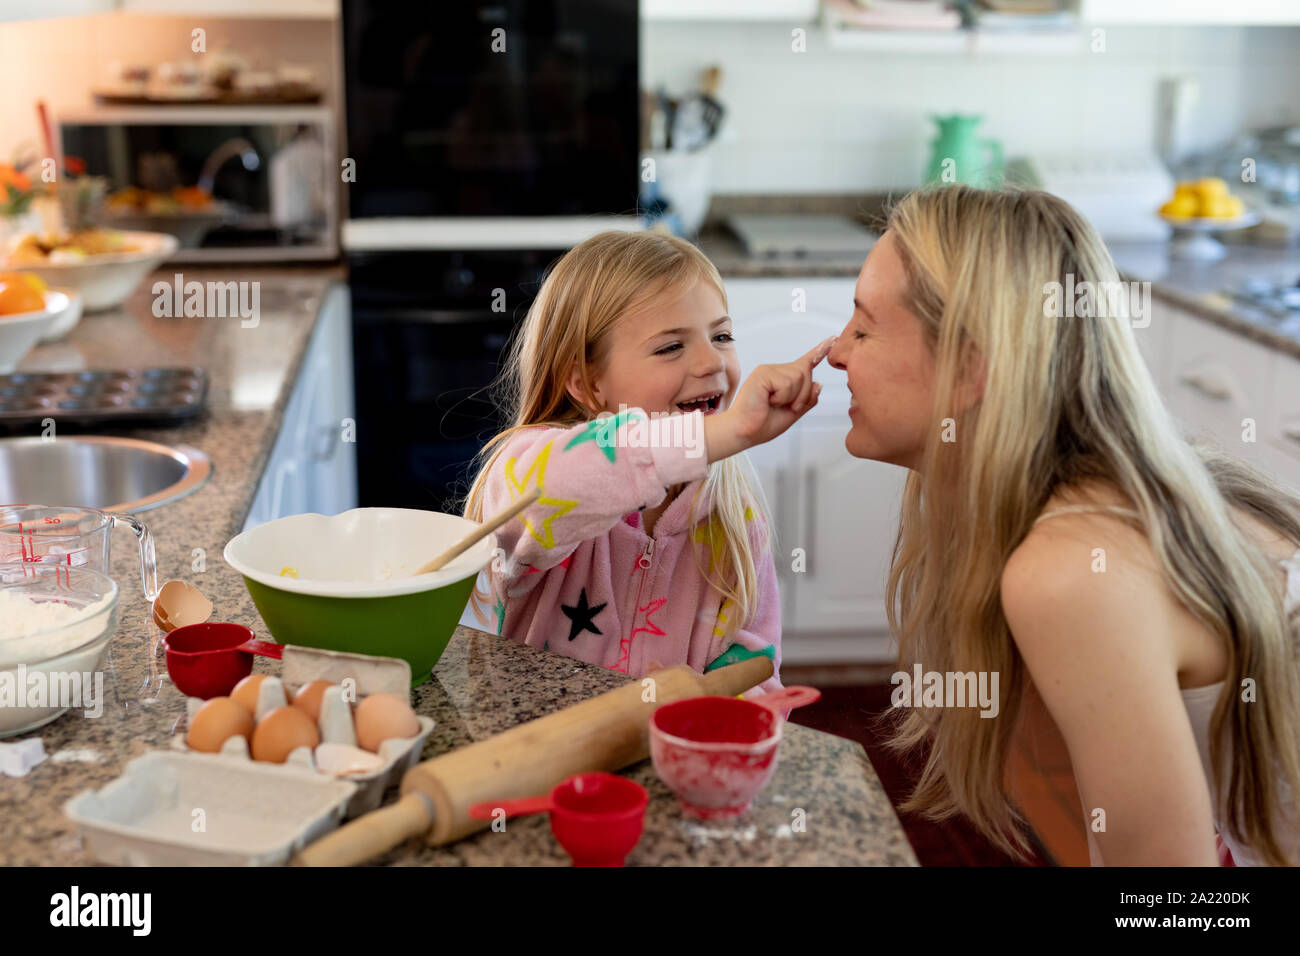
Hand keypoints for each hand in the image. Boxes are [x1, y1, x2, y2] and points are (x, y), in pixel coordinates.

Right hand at [704, 336, 833, 460]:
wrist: (744, 433)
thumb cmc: (762, 424)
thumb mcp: (793, 414)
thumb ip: (808, 400)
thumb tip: (818, 383)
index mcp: (783, 379)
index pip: (805, 362)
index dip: (820, 350)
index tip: (833, 339)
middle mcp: (775, 370)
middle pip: (806, 372)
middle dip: (802, 395)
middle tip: (784, 407)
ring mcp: (768, 370)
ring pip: (798, 377)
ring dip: (792, 397)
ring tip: (774, 404)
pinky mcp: (762, 374)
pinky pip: (786, 383)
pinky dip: (782, 397)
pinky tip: (768, 400)